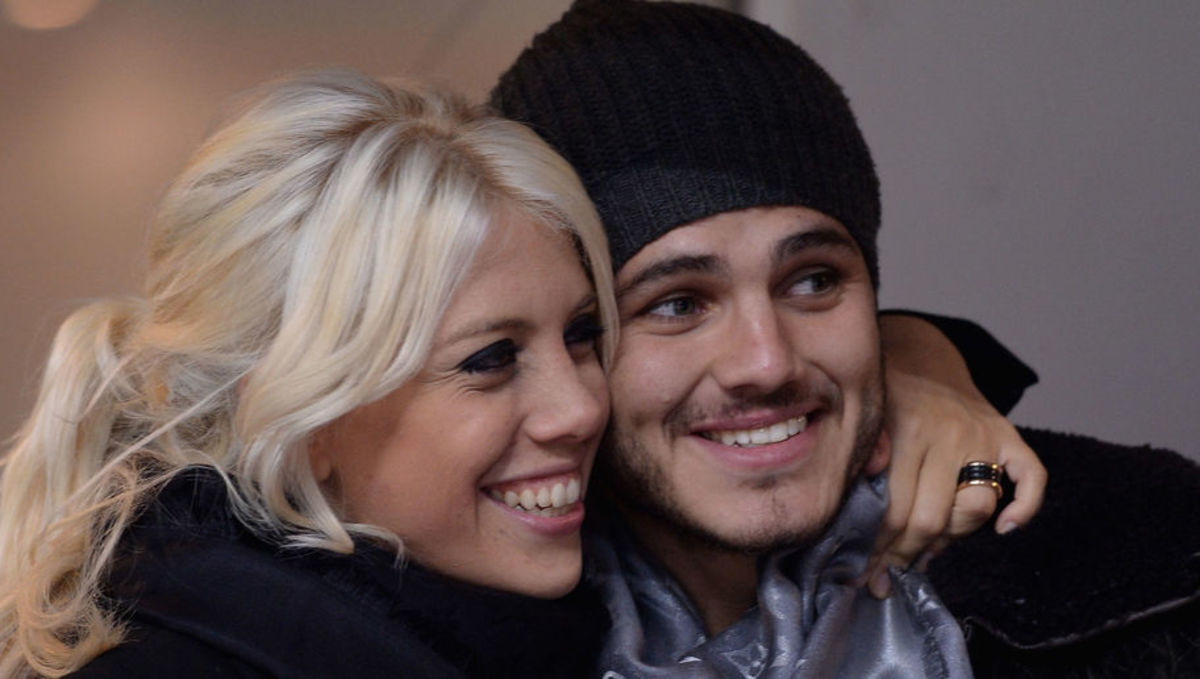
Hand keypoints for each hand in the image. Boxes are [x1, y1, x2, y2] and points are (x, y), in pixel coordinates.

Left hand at [862, 315, 1046, 597]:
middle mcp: (945, 432)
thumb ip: (862, 470)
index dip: (878, 551)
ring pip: (974, 508)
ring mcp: (980, 433)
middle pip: (930, 518)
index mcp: (902, 430)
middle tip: (886, 577)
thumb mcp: (862, 426)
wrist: (920, 356)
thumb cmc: (883, 403)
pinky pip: (1032, 476)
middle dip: (904, 556)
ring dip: (949, 542)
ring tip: (921, 557)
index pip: (893, 510)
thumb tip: (865, 537)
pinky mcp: (1008, 433)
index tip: (865, 574)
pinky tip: (1004, 529)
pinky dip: (1025, 507)